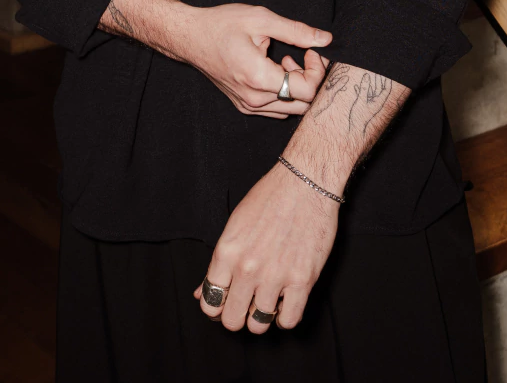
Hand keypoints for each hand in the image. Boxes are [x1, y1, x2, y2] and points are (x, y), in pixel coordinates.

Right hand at [184, 4, 330, 118]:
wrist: (190, 37)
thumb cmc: (221, 24)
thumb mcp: (261, 19)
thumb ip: (296, 31)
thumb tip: (325, 39)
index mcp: (259, 77)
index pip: (307, 91)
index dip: (317, 70)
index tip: (311, 51)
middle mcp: (254, 99)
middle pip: (303, 104)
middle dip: (311, 79)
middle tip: (305, 54)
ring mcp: (248, 105)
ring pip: (291, 108)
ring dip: (297, 86)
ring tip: (286, 59)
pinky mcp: (244, 105)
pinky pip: (276, 108)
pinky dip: (285, 92)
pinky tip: (275, 69)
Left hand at [193, 161, 339, 331]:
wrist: (305, 181)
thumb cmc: (270, 198)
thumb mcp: (235, 225)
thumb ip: (218, 264)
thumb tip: (200, 293)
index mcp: (227, 252)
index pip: (209, 302)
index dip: (216, 306)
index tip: (225, 301)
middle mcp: (248, 268)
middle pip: (231, 320)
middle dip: (236, 315)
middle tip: (246, 303)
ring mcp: (275, 276)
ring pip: (258, 324)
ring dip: (261, 316)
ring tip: (267, 300)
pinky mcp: (302, 280)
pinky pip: (288, 321)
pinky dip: (285, 318)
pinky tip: (286, 302)